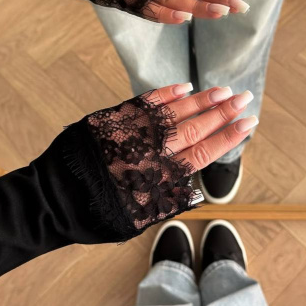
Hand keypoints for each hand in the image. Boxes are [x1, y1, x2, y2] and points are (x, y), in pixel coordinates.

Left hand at [63, 82, 256, 239]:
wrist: (56, 198)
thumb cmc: (97, 215)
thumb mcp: (139, 219)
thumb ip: (167, 200)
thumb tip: (191, 187)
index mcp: (163, 176)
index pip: (205, 151)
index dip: (228, 137)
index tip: (249, 122)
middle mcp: (154, 150)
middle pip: (196, 126)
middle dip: (223, 112)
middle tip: (245, 97)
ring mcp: (136, 131)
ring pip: (176, 111)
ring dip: (202, 100)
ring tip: (223, 90)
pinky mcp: (116, 118)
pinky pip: (147, 102)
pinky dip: (167, 94)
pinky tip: (185, 86)